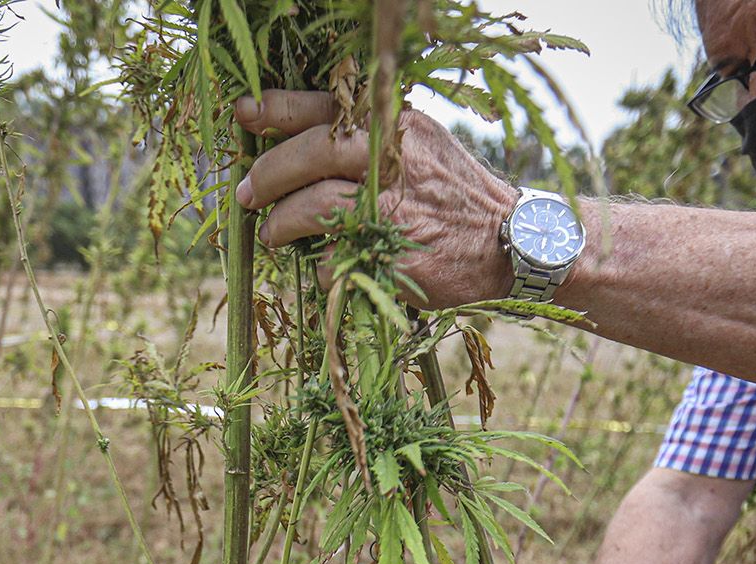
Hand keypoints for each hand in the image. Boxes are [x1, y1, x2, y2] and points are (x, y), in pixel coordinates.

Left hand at [233, 91, 517, 309]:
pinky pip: (336, 257)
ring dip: (281, 222)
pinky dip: (322, 264)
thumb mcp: (419, 144)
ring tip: (272, 233)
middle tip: (245, 193)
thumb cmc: (454, 192)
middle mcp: (392, 156)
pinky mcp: (394, 252)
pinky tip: (325, 264)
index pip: (324, 106)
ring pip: (314, 206)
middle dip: (267, 174)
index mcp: (394, 122)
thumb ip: (369, 139)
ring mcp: (393, 206)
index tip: (244, 113)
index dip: (276, 109)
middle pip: (310, 153)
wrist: (510, 240)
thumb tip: (301, 142)